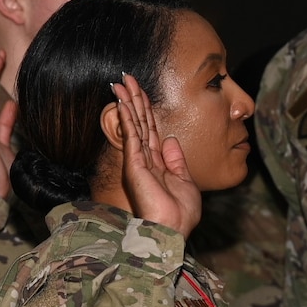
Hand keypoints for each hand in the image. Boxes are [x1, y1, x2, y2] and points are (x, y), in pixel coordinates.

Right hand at [110, 74, 200, 235]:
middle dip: (134, 99)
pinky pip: (131, 135)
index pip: (150, 129)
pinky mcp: (134, 163)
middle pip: (140, 122)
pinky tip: (124, 100)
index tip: (139, 92)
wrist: (171, 229)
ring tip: (121, 82)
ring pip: (134, 124)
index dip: (146, 110)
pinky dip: (128, 116)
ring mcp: (138, 160)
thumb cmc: (180, 213)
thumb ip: (176, 160)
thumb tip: (172, 140)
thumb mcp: (185, 180)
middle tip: (126, 78)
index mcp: (157, 162)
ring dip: (128, 101)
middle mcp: (145, 159)